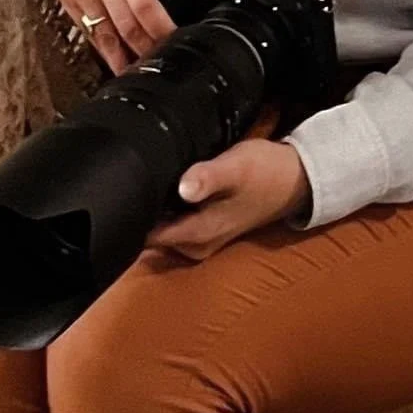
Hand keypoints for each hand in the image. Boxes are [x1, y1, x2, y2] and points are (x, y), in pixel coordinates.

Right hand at [34, 0, 176, 73]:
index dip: (161, 31)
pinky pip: (87, 29)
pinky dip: (102, 45)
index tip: (175, 41)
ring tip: (138, 70)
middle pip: (126, 27)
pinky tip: (114, 55)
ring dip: (123, 57)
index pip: (145, 7)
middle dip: (145, 49)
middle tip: (161, 61)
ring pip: (104, 36)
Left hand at [141, 139, 311, 262]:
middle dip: (137, 217)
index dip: (131, 220)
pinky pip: (174, 227)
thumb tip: (183, 187)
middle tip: (126, 186)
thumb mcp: (235, 168)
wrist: (294, 179)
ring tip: (140, 185)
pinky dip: (165, 213)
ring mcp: (203, 239)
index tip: (118, 199)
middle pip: (151, 239)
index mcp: (201, 233)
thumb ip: (208, 178)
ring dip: (151, 215)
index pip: (150, 238)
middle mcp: (198, 244)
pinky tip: (162, 192)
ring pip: (162, 233)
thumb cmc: (264, 172)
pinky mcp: (206, 229)